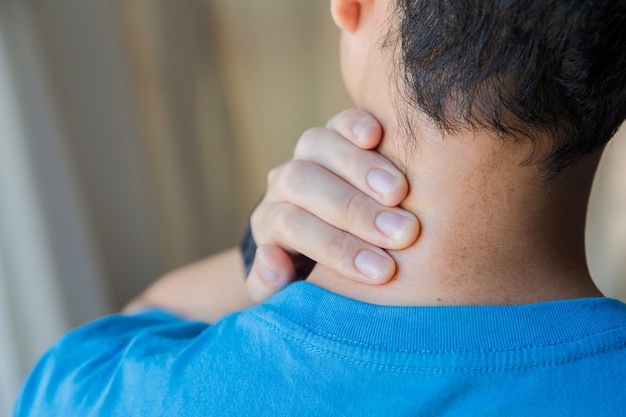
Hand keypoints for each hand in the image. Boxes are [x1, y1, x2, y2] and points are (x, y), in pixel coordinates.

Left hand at [246, 109, 419, 301]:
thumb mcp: (289, 293)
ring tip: (400, 193)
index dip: (337, 248)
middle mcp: (283, 184)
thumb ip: (272, 285)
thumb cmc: (314, 275)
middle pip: (303, 183)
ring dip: (360, 168)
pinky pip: (339, 121)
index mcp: (269, 224)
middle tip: (402, 233)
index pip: (291, 226)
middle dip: (355, 210)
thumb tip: (272, 256)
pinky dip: (356, 124)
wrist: (323, 241)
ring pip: (318, 145)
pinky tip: (379, 135)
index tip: (383, 271)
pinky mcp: (334, 134)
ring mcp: (307, 154)